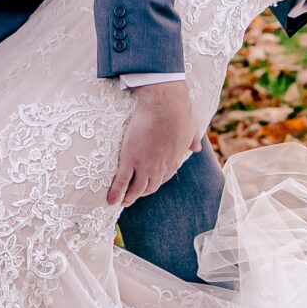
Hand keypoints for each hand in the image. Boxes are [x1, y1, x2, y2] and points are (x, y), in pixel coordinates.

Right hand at [108, 79, 203, 208]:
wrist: (165, 105)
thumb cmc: (179, 113)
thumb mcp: (190, 129)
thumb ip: (192, 140)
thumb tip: (196, 148)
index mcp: (173, 160)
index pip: (164, 177)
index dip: (155, 182)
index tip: (148, 184)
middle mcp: (160, 168)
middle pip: (150, 187)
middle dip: (141, 193)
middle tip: (132, 196)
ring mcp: (144, 165)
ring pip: (136, 189)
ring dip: (128, 197)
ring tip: (121, 202)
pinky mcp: (130, 160)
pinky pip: (121, 182)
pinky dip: (115, 192)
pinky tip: (110, 200)